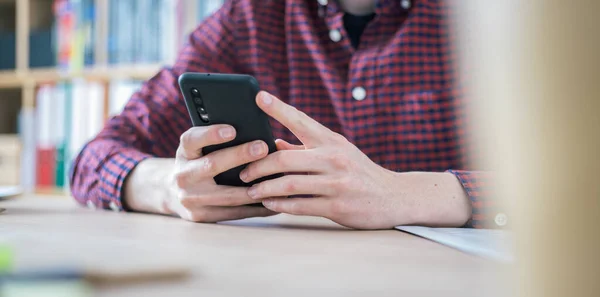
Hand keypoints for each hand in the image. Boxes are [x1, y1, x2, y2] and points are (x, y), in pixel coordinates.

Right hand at [166, 125, 276, 221]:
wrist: (175, 193)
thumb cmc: (198, 163)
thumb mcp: (199, 149)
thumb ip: (216, 141)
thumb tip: (254, 132)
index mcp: (184, 153)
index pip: (192, 139)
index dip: (211, 134)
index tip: (232, 130)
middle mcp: (183, 175)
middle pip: (212, 165)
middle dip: (239, 156)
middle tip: (263, 147)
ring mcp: (190, 199)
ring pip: (227, 195)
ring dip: (254, 187)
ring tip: (276, 178)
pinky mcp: (201, 216)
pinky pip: (234, 213)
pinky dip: (256, 208)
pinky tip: (273, 200)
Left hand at [238, 91, 471, 228]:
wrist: (394, 196)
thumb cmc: (359, 172)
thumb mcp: (338, 152)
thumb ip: (306, 148)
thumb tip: (274, 144)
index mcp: (332, 141)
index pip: (301, 120)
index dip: (278, 108)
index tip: (258, 97)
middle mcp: (334, 158)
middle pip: (285, 158)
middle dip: (258, 166)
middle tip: (242, 172)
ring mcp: (337, 183)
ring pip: (289, 184)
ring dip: (264, 189)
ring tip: (250, 191)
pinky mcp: (338, 206)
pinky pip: (301, 206)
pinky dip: (280, 205)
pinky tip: (269, 204)